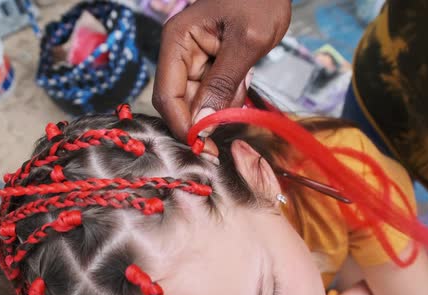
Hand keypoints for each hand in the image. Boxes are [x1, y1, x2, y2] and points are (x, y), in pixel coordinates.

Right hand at [152, 0, 290, 153]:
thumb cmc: (260, 0)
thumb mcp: (246, 43)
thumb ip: (223, 84)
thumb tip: (202, 126)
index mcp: (178, 41)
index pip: (167, 94)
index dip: (182, 125)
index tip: (203, 148)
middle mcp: (179, 52)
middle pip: (179, 102)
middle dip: (204, 116)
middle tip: (232, 119)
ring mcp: (193, 59)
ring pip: (197, 101)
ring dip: (220, 104)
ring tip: (244, 80)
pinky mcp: (208, 64)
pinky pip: (211, 93)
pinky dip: (228, 95)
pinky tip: (244, 77)